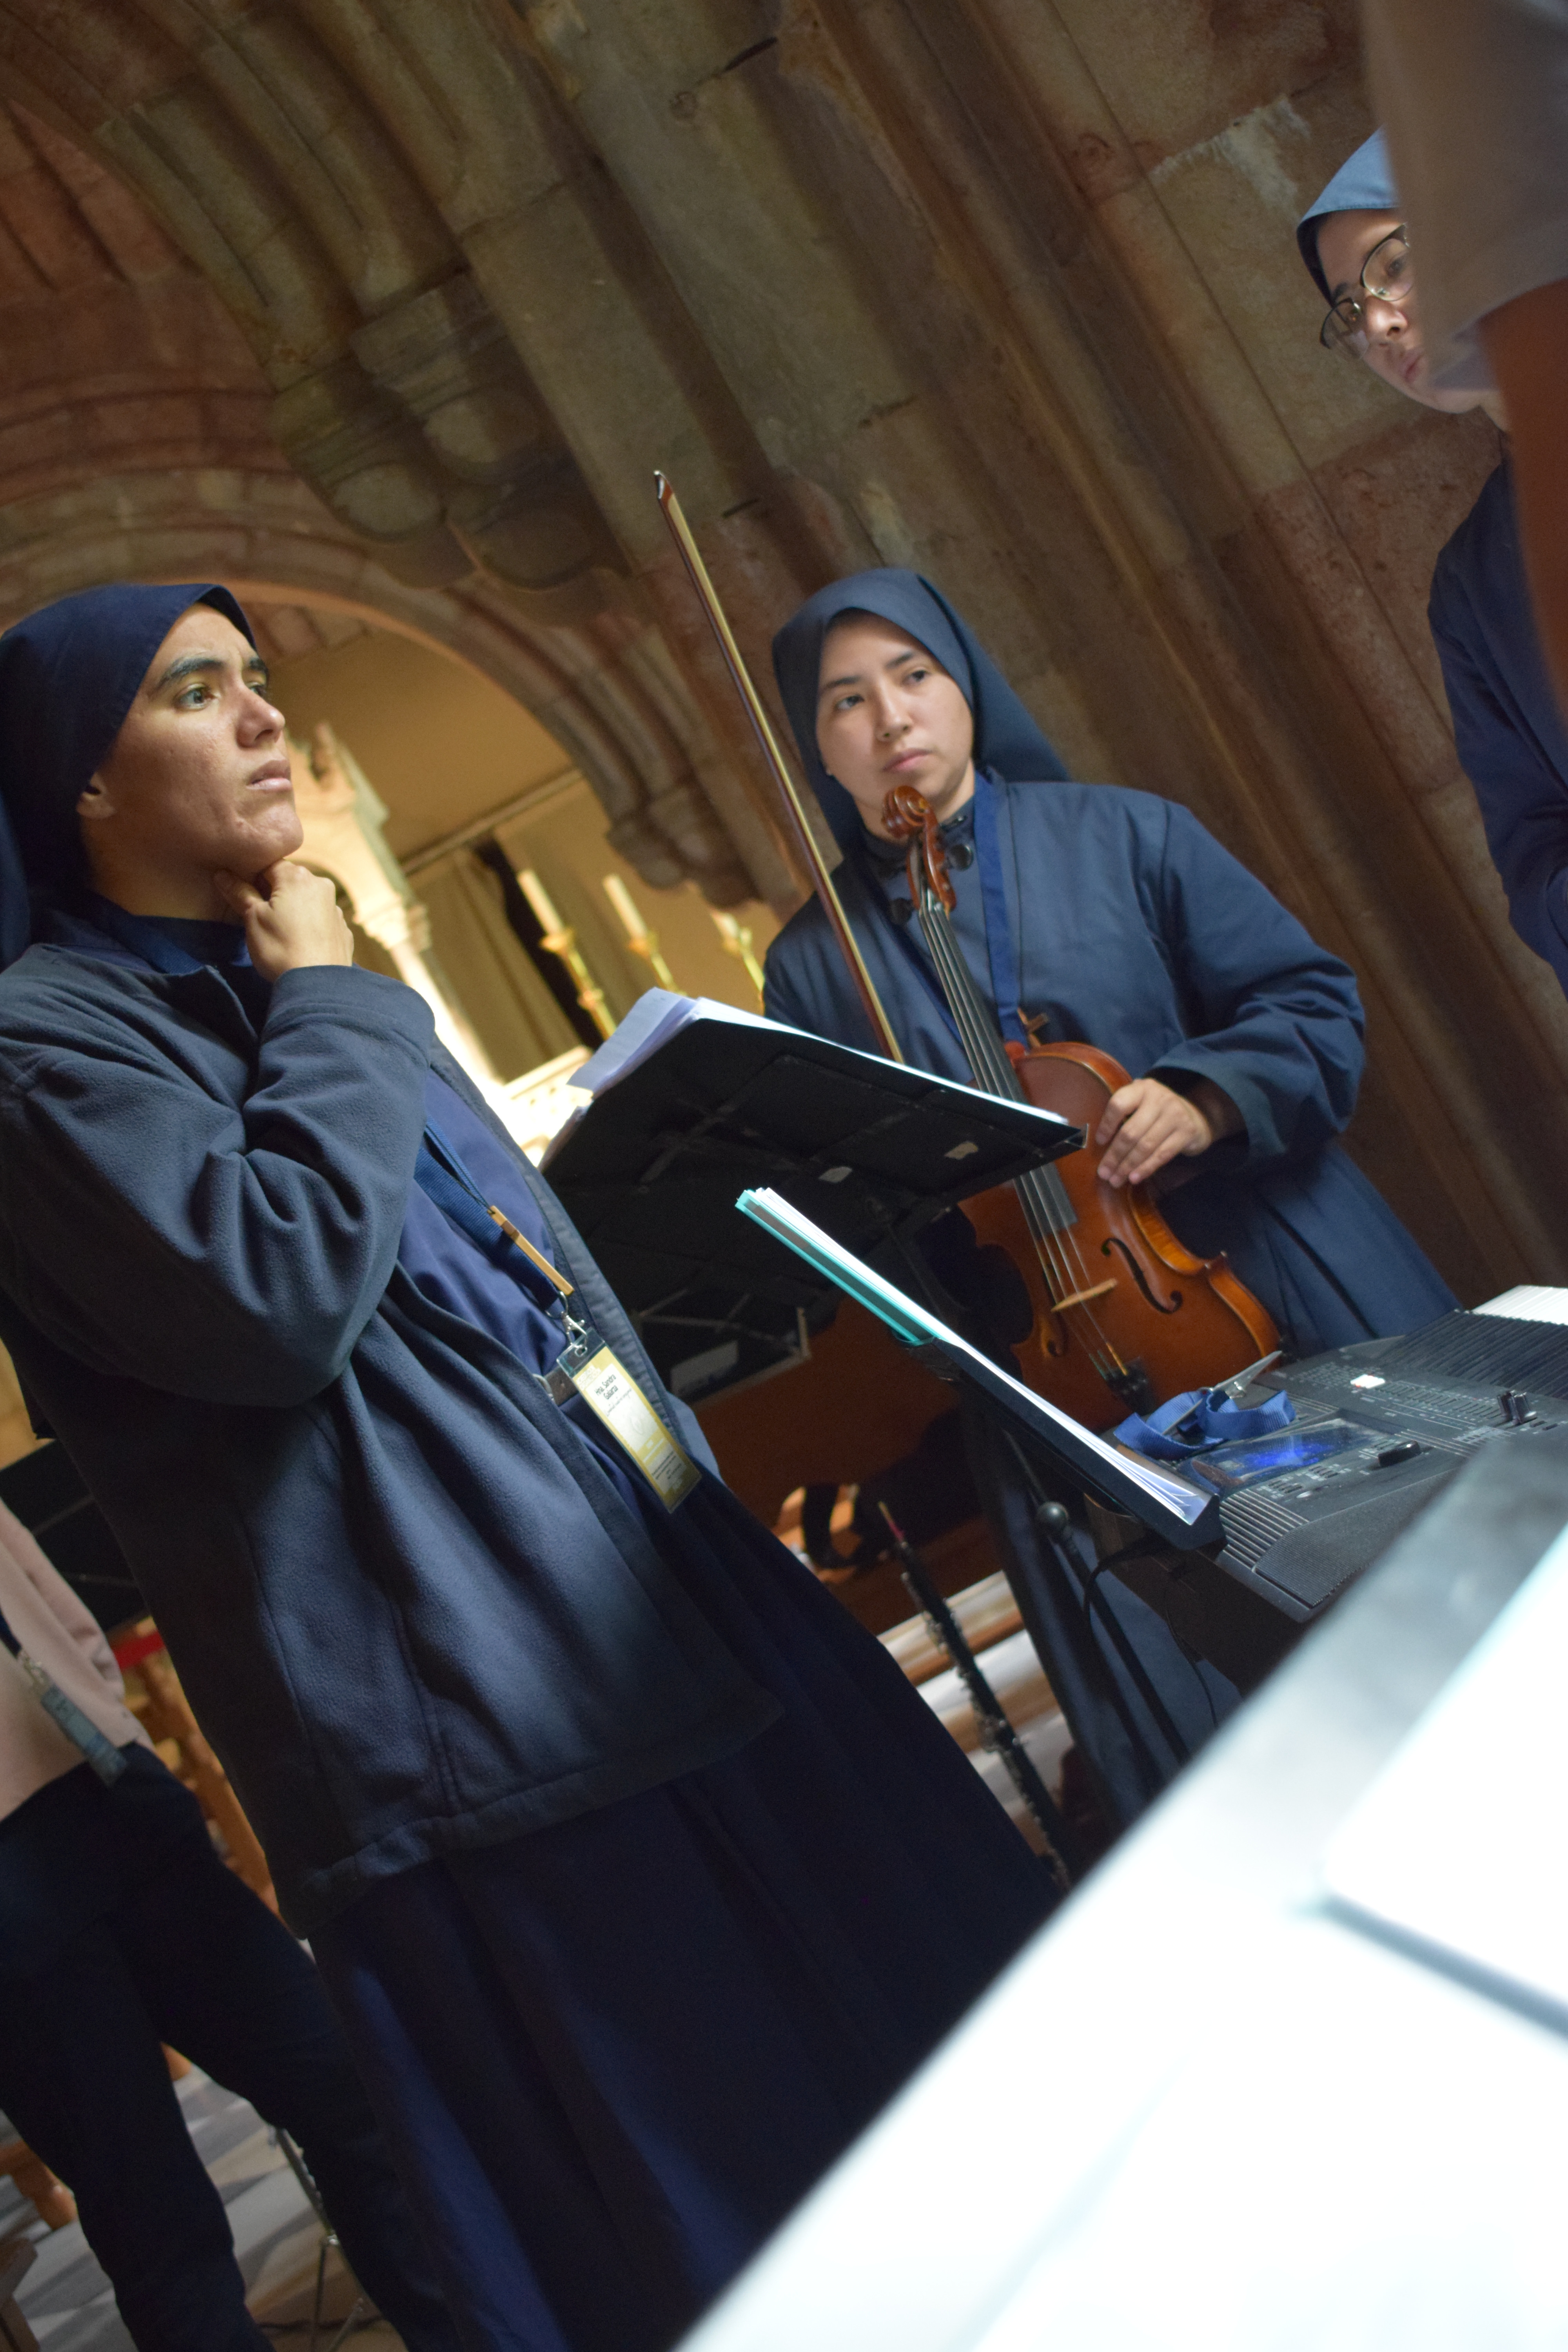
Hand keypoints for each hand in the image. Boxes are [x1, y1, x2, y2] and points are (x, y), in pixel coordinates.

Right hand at [214, 861, 353, 981]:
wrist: (317, 987)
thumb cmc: (280, 949)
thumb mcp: (253, 918)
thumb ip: (239, 892)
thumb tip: (223, 875)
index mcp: (297, 877)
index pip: (269, 863)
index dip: (252, 876)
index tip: (243, 892)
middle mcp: (321, 886)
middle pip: (289, 881)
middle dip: (272, 892)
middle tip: (258, 915)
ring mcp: (335, 909)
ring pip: (306, 900)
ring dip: (291, 909)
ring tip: (278, 932)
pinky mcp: (342, 930)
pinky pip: (319, 919)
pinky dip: (308, 925)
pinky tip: (298, 943)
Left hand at [1094, 1076, 1238, 1189]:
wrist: (1194, 1116)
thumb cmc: (1156, 1113)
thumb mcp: (1140, 1104)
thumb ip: (1123, 1115)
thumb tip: (1099, 1143)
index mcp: (1142, 1088)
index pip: (1119, 1105)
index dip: (1107, 1125)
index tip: (1099, 1142)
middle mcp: (1160, 1098)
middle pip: (1131, 1131)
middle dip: (1115, 1156)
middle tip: (1104, 1173)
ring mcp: (1175, 1114)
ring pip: (1145, 1146)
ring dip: (1127, 1166)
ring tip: (1116, 1180)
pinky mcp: (1187, 1131)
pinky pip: (1162, 1154)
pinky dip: (1146, 1168)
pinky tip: (1134, 1178)